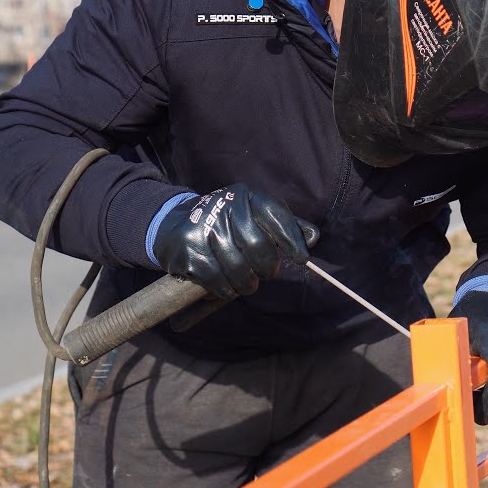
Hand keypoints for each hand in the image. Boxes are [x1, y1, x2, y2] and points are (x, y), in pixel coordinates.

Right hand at [153, 183, 318, 299]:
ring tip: (247, 284)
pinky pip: (218, 281)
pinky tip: (227, 288)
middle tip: (265, 274)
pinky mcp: (189, 251)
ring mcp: (204, 228)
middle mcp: (224, 206)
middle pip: (257, 246)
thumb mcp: (254, 216)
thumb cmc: (227, 224)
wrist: (175, 225)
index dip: (291, 239)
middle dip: (267, 267)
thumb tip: (313, 238)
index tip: (302, 260)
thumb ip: (284, 226)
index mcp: (245, 196)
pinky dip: (226, 291)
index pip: (275, 215)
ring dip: (247, 284)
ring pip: (239, 269)